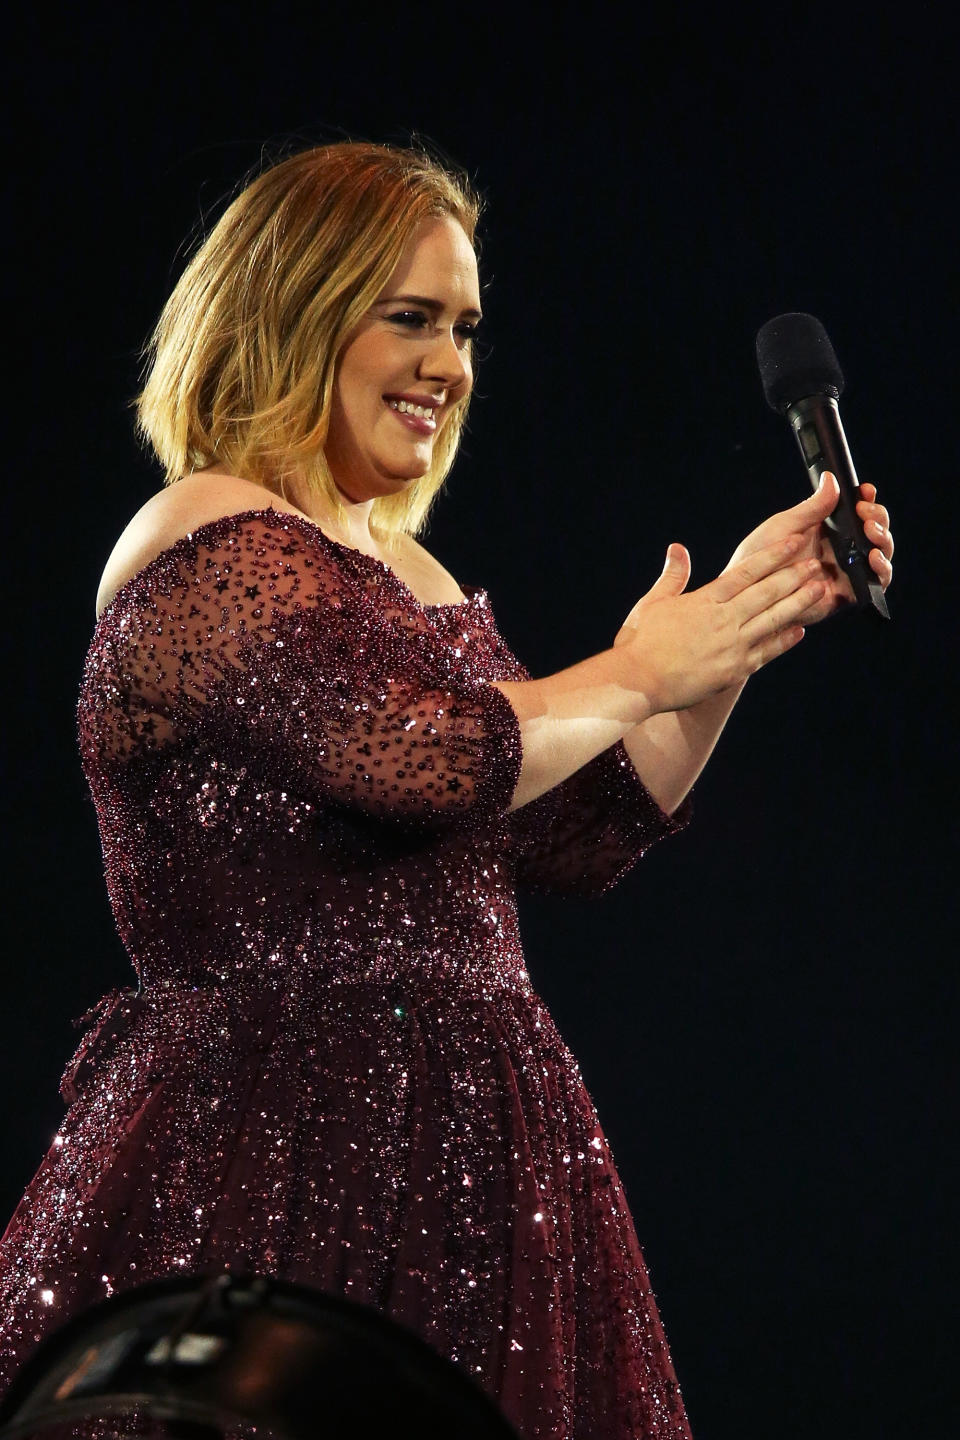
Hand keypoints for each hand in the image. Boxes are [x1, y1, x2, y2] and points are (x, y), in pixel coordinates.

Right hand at [613, 536, 825, 712]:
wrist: (638, 683)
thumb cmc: (640, 643)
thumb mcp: (652, 603)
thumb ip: (672, 577)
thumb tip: (678, 549)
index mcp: (705, 601)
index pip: (746, 572)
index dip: (772, 556)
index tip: (792, 542)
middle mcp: (724, 620)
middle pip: (767, 593)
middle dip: (794, 576)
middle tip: (816, 564)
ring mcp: (732, 646)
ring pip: (773, 619)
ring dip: (798, 603)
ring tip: (819, 590)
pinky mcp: (734, 669)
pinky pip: (766, 652)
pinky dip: (784, 641)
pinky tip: (800, 631)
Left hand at [726, 472, 894, 624]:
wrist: (747, 595)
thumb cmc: (758, 559)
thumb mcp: (784, 526)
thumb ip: (811, 507)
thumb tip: (832, 480)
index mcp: (826, 531)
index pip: (856, 512)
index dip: (867, 501)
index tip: (866, 491)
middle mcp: (840, 551)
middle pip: (875, 531)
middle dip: (878, 518)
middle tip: (866, 513)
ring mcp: (845, 572)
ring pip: (880, 555)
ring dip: (883, 540)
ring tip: (871, 531)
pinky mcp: (847, 594)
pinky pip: (874, 583)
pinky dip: (881, 569)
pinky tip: (872, 557)